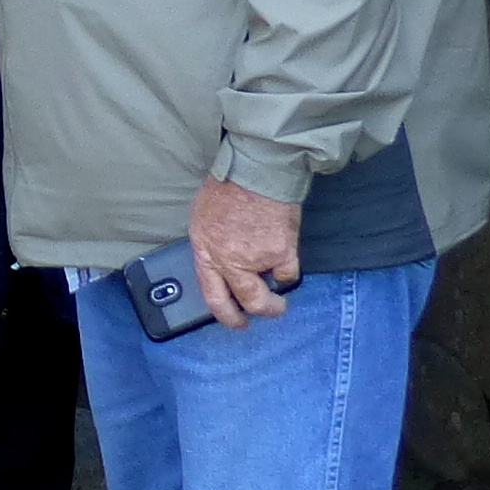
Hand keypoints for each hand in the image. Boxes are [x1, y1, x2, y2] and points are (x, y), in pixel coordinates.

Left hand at [189, 175, 300, 328]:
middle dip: (261, 311)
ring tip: (281, 285)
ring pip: (270, 291)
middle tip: (268, 310)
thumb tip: (217, 258)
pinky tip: (286, 258)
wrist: (255, 169)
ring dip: (277, 293)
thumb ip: (209, 243)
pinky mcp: (281, 251)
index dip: (227, 316)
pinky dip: (288, 270)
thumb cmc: (227, 185)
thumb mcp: (201, 216)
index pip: (213, 297)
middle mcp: (229, 261)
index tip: (237, 321)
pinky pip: (288, 274)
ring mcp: (256, 259)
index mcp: (206, 253)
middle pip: (248, 302)